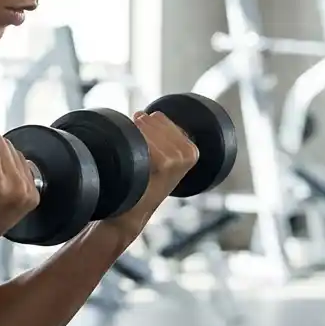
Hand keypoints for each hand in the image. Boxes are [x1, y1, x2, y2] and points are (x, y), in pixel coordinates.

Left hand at [101, 111, 199, 241]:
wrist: (132, 211)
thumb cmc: (141, 183)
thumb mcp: (158, 158)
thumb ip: (158, 137)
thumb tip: (141, 113)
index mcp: (192, 149)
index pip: (159, 117)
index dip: (142, 127)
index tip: (140, 148)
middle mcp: (189, 152)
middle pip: (152, 120)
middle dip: (137, 130)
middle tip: (135, 154)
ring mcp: (179, 158)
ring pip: (145, 127)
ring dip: (133, 137)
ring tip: (133, 158)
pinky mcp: (166, 162)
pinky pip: (142, 139)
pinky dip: (132, 146)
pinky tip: (133, 161)